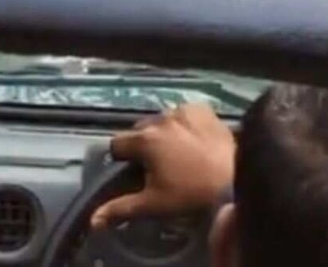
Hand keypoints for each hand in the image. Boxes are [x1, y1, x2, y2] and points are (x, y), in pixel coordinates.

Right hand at [91, 103, 235, 228]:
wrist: (233, 177)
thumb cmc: (190, 193)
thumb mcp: (153, 204)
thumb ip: (120, 208)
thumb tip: (93, 220)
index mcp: (144, 139)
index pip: (117, 144)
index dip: (122, 159)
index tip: (134, 171)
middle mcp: (160, 118)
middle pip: (139, 130)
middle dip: (143, 145)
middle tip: (158, 166)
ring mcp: (183, 110)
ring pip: (162, 120)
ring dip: (164, 133)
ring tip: (179, 154)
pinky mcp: (202, 108)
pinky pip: (184, 113)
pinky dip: (184, 124)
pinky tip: (194, 140)